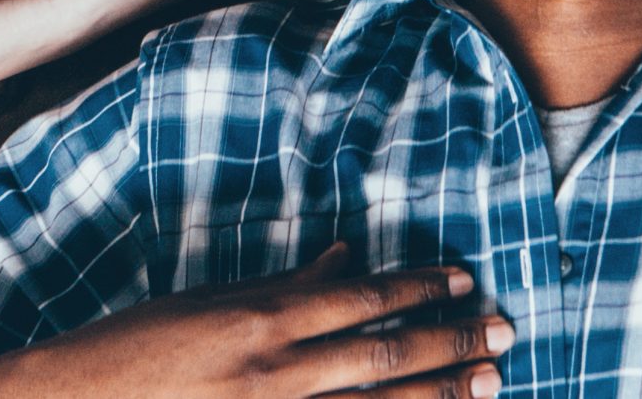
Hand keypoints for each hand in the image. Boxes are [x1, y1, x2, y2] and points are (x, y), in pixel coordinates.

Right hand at [0, 244, 510, 398]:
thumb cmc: (136, 347)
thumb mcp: (210, 300)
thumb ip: (285, 284)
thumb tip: (348, 256)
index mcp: (262, 321)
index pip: (363, 298)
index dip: (421, 287)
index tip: (467, 278)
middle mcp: (275, 374)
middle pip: (385, 359)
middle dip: (451, 345)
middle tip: (504, 334)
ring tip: (488, 386)